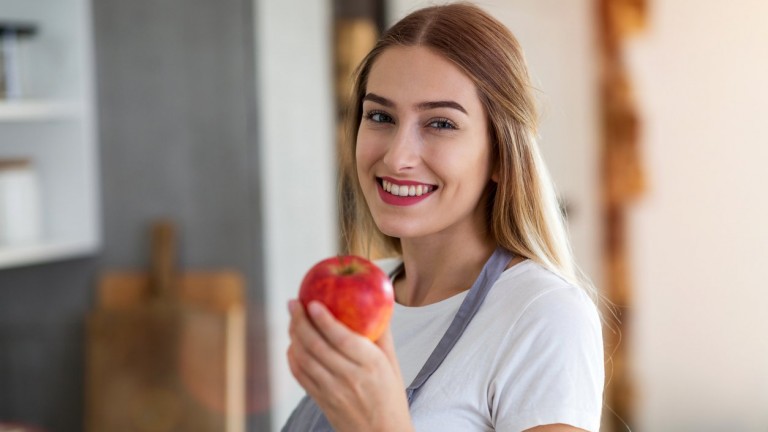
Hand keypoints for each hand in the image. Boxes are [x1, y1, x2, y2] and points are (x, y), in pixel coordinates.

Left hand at [287, 299, 412, 431]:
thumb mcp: (393, 364)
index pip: (342, 338)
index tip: (312, 302)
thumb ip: (383, 334)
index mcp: (371, 365)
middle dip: (300, 321)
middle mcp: (350, 378)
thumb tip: (377, 304)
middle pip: (317, 345)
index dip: (323, 319)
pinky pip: (300, 375)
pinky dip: (292, 356)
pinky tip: (293, 344)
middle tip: (293, 304)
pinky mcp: (321, 400)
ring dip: (293, 336)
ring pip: (304, 358)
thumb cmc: (390, 398)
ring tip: (292, 319)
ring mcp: (332, 391)